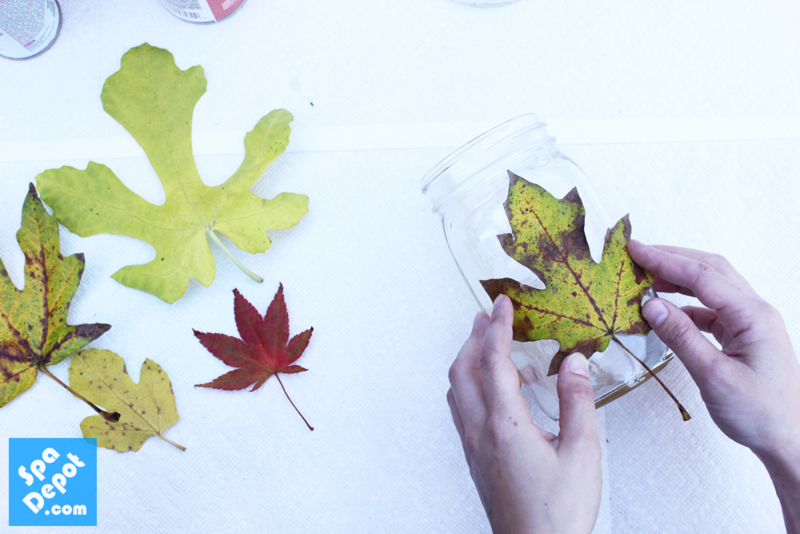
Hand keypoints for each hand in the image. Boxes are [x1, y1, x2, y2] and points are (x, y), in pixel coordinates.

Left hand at [447, 295, 600, 533]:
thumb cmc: (559, 512)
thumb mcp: (582, 454)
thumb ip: (577, 402)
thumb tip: (574, 361)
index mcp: (505, 424)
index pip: (494, 361)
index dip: (497, 326)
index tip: (502, 301)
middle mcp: (480, 431)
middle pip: (462, 369)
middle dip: (474, 337)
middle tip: (489, 315)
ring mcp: (472, 445)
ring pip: (457, 389)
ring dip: (468, 360)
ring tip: (491, 345)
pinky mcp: (474, 458)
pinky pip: (463, 409)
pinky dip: (472, 385)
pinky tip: (497, 390)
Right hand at [628, 241, 799, 531]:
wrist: (790, 440)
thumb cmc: (758, 413)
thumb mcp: (713, 375)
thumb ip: (681, 336)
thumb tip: (650, 305)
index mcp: (752, 316)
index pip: (702, 276)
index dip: (665, 261)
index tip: (635, 250)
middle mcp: (755, 311)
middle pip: (711, 270)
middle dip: (673, 258)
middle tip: (637, 254)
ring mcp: (751, 321)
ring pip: (712, 285)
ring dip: (679, 277)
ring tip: (646, 277)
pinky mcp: (744, 334)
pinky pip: (711, 308)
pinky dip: (685, 303)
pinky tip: (665, 309)